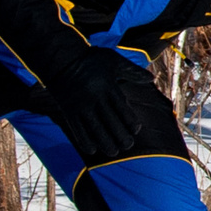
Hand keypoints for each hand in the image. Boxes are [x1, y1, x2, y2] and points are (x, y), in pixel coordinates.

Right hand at [46, 48, 155, 164]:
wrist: (59, 58)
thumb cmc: (90, 60)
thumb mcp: (113, 60)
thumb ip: (132, 71)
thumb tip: (151, 78)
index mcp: (108, 86)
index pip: (122, 108)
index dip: (130, 122)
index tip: (136, 130)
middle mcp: (95, 97)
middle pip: (110, 121)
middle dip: (120, 136)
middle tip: (128, 145)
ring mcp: (80, 105)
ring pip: (95, 129)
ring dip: (105, 143)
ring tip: (114, 152)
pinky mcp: (68, 110)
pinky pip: (77, 129)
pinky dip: (84, 141)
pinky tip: (92, 151)